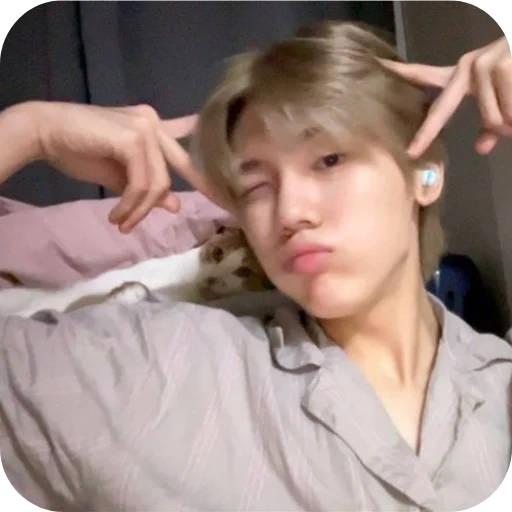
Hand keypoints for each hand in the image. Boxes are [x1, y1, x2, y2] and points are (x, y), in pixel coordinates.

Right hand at [21, 101, 218, 231]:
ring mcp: (145, 128)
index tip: (223, 185)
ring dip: (141, 210)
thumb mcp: (121, 175)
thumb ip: (148, 187)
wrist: (45, 132)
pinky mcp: (133, 138)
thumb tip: (175, 205)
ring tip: (123, 223)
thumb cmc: (80, 150)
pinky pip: (143, 182)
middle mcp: (154, 123)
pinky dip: (132, 204)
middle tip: (212, 210)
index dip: (204, 165)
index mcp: (153, 127)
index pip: (185, 146)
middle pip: (179, 168)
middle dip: (202, 187)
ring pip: (159, 182)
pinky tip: (118, 215)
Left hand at [380, 35, 511, 157]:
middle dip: (426, 134)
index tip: (377, 65)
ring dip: (510, 124)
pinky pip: (506, 115)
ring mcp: (484, 65)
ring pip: (491, 119)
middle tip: (411, 152)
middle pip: (442, 111)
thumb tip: (482, 148)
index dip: (403, 72)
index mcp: (466, 72)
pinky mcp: (501, 67)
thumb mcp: (504, 98)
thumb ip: (490, 121)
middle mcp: (469, 66)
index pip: (428, 75)